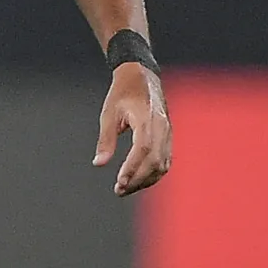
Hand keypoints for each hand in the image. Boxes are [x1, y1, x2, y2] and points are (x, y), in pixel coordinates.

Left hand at [95, 62, 170, 195]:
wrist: (141, 77)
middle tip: (119, 190)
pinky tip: (139, 180)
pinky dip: (154, 174)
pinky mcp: (168, 136)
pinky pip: (165, 160)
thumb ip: (106, 139)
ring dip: (145, 180)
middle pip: (155, 161)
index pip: (143, 149)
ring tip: (126, 188)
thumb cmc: (123, 93)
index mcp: (147, 118)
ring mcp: (168, 132)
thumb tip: (99, 163)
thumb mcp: (108, 113)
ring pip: (162, 164)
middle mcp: (162, 127)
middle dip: (137, 180)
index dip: (132, 168)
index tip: (119, 182)